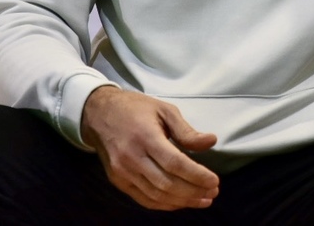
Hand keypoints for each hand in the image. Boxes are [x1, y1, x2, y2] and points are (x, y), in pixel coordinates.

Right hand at [80, 87, 219, 210]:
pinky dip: (165, 204)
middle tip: (213, 193)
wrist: (99, 114)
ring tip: (202, 200)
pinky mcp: (118, 181)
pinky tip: (181, 202)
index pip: (174, 163)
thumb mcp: (164, 110)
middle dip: (193, 191)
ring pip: (156, 195)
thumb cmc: (135, 109)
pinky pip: (144, 199)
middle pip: (166, 183)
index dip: (196, 175)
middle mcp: (131, 157)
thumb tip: (211, 142)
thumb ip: (187, 130)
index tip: (215, 181)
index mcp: (145, 136)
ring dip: (182, 201)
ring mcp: (122, 172)